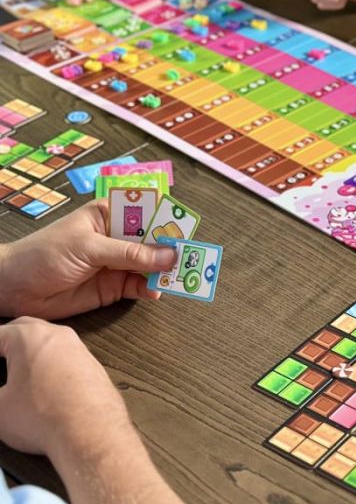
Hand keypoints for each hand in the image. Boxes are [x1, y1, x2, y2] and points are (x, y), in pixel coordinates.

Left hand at [0, 200, 175, 319]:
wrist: (13, 289)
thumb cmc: (43, 254)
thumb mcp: (88, 248)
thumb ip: (129, 253)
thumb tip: (166, 255)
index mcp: (111, 215)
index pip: (146, 213)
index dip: (166, 220)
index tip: (184, 231)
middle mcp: (118, 237)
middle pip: (153, 241)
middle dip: (171, 249)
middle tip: (189, 258)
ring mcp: (117, 263)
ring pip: (151, 266)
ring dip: (165, 272)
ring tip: (181, 277)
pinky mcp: (114, 287)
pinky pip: (140, 287)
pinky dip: (152, 289)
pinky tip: (157, 291)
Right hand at [0, 317, 130, 456]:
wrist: (90, 430)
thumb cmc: (44, 416)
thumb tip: (1, 392)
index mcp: (30, 336)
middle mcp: (58, 334)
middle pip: (23, 329)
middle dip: (3, 341)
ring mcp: (78, 347)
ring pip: (46, 340)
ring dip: (26, 350)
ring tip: (11, 370)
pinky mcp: (91, 363)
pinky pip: (63, 355)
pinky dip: (47, 361)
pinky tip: (38, 380)